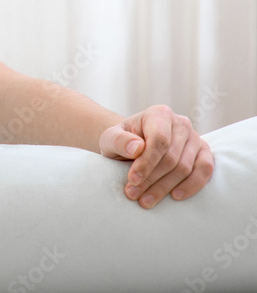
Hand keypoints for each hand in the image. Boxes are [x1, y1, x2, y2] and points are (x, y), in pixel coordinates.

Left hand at [99, 105, 213, 207]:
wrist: (134, 145)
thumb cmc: (122, 141)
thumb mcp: (111, 138)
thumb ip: (119, 140)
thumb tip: (137, 148)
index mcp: (159, 114)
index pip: (159, 141)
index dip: (147, 163)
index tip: (132, 180)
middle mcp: (180, 123)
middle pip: (171, 157)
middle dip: (151, 180)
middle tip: (133, 195)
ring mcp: (195, 138)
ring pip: (185, 167)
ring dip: (165, 187)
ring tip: (146, 201)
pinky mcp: (203, 153)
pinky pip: (205, 170)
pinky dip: (192, 185)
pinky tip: (176, 196)